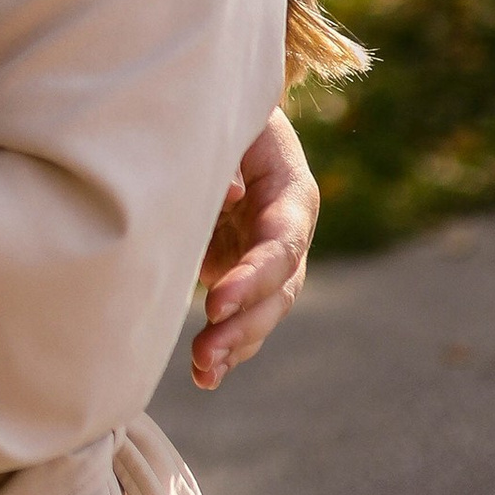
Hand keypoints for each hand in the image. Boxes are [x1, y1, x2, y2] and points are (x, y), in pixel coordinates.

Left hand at [192, 105, 317, 388]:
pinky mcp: (241, 273)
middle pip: (278, 289)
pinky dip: (226, 348)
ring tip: (202, 370)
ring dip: (235, 345)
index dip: (254, 276)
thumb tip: (232, 192)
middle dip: (244, 323)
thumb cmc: (228, 117)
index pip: (281, 243)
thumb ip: (231, 155)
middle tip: (205, 350)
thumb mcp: (233, 121)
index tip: (214, 300)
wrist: (226, 119)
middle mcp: (287, 233)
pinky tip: (204, 377)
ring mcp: (266, 258)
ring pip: (264, 312)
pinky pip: (242, 317)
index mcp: (291, 193)